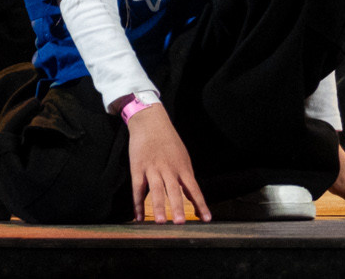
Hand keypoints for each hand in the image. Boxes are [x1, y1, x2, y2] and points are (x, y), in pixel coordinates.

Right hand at [126, 103, 209, 223]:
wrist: (151, 122)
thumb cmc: (169, 141)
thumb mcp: (182, 156)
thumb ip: (186, 176)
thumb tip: (192, 196)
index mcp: (183, 167)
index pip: (194, 189)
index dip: (200, 204)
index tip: (207, 219)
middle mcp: (169, 169)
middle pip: (175, 191)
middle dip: (178, 207)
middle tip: (181, 223)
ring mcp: (153, 169)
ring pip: (156, 190)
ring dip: (158, 207)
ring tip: (161, 222)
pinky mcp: (138, 168)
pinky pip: (138, 189)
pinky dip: (138, 204)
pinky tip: (138, 218)